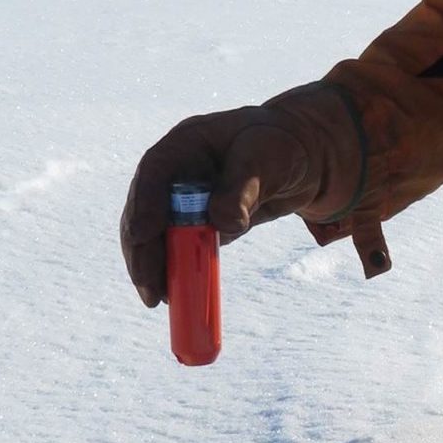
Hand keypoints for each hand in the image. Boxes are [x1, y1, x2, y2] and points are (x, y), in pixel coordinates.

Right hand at [119, 85, 358, 307]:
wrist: (301, 159)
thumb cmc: (280, 147)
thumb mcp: (266, 160)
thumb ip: (243, 188)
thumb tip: (222, 223)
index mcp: (186, 144)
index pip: (154, 172)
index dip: (143, 203)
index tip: (141, 235)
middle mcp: (176, 172)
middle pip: (145, 210)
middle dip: (142, 250)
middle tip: (150, 286)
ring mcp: (182, 198)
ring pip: (155, 234)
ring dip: (153, 266)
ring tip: (158, 298)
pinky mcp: (196, 222)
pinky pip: (177, 248)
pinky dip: (174, 269)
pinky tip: (175, 294)